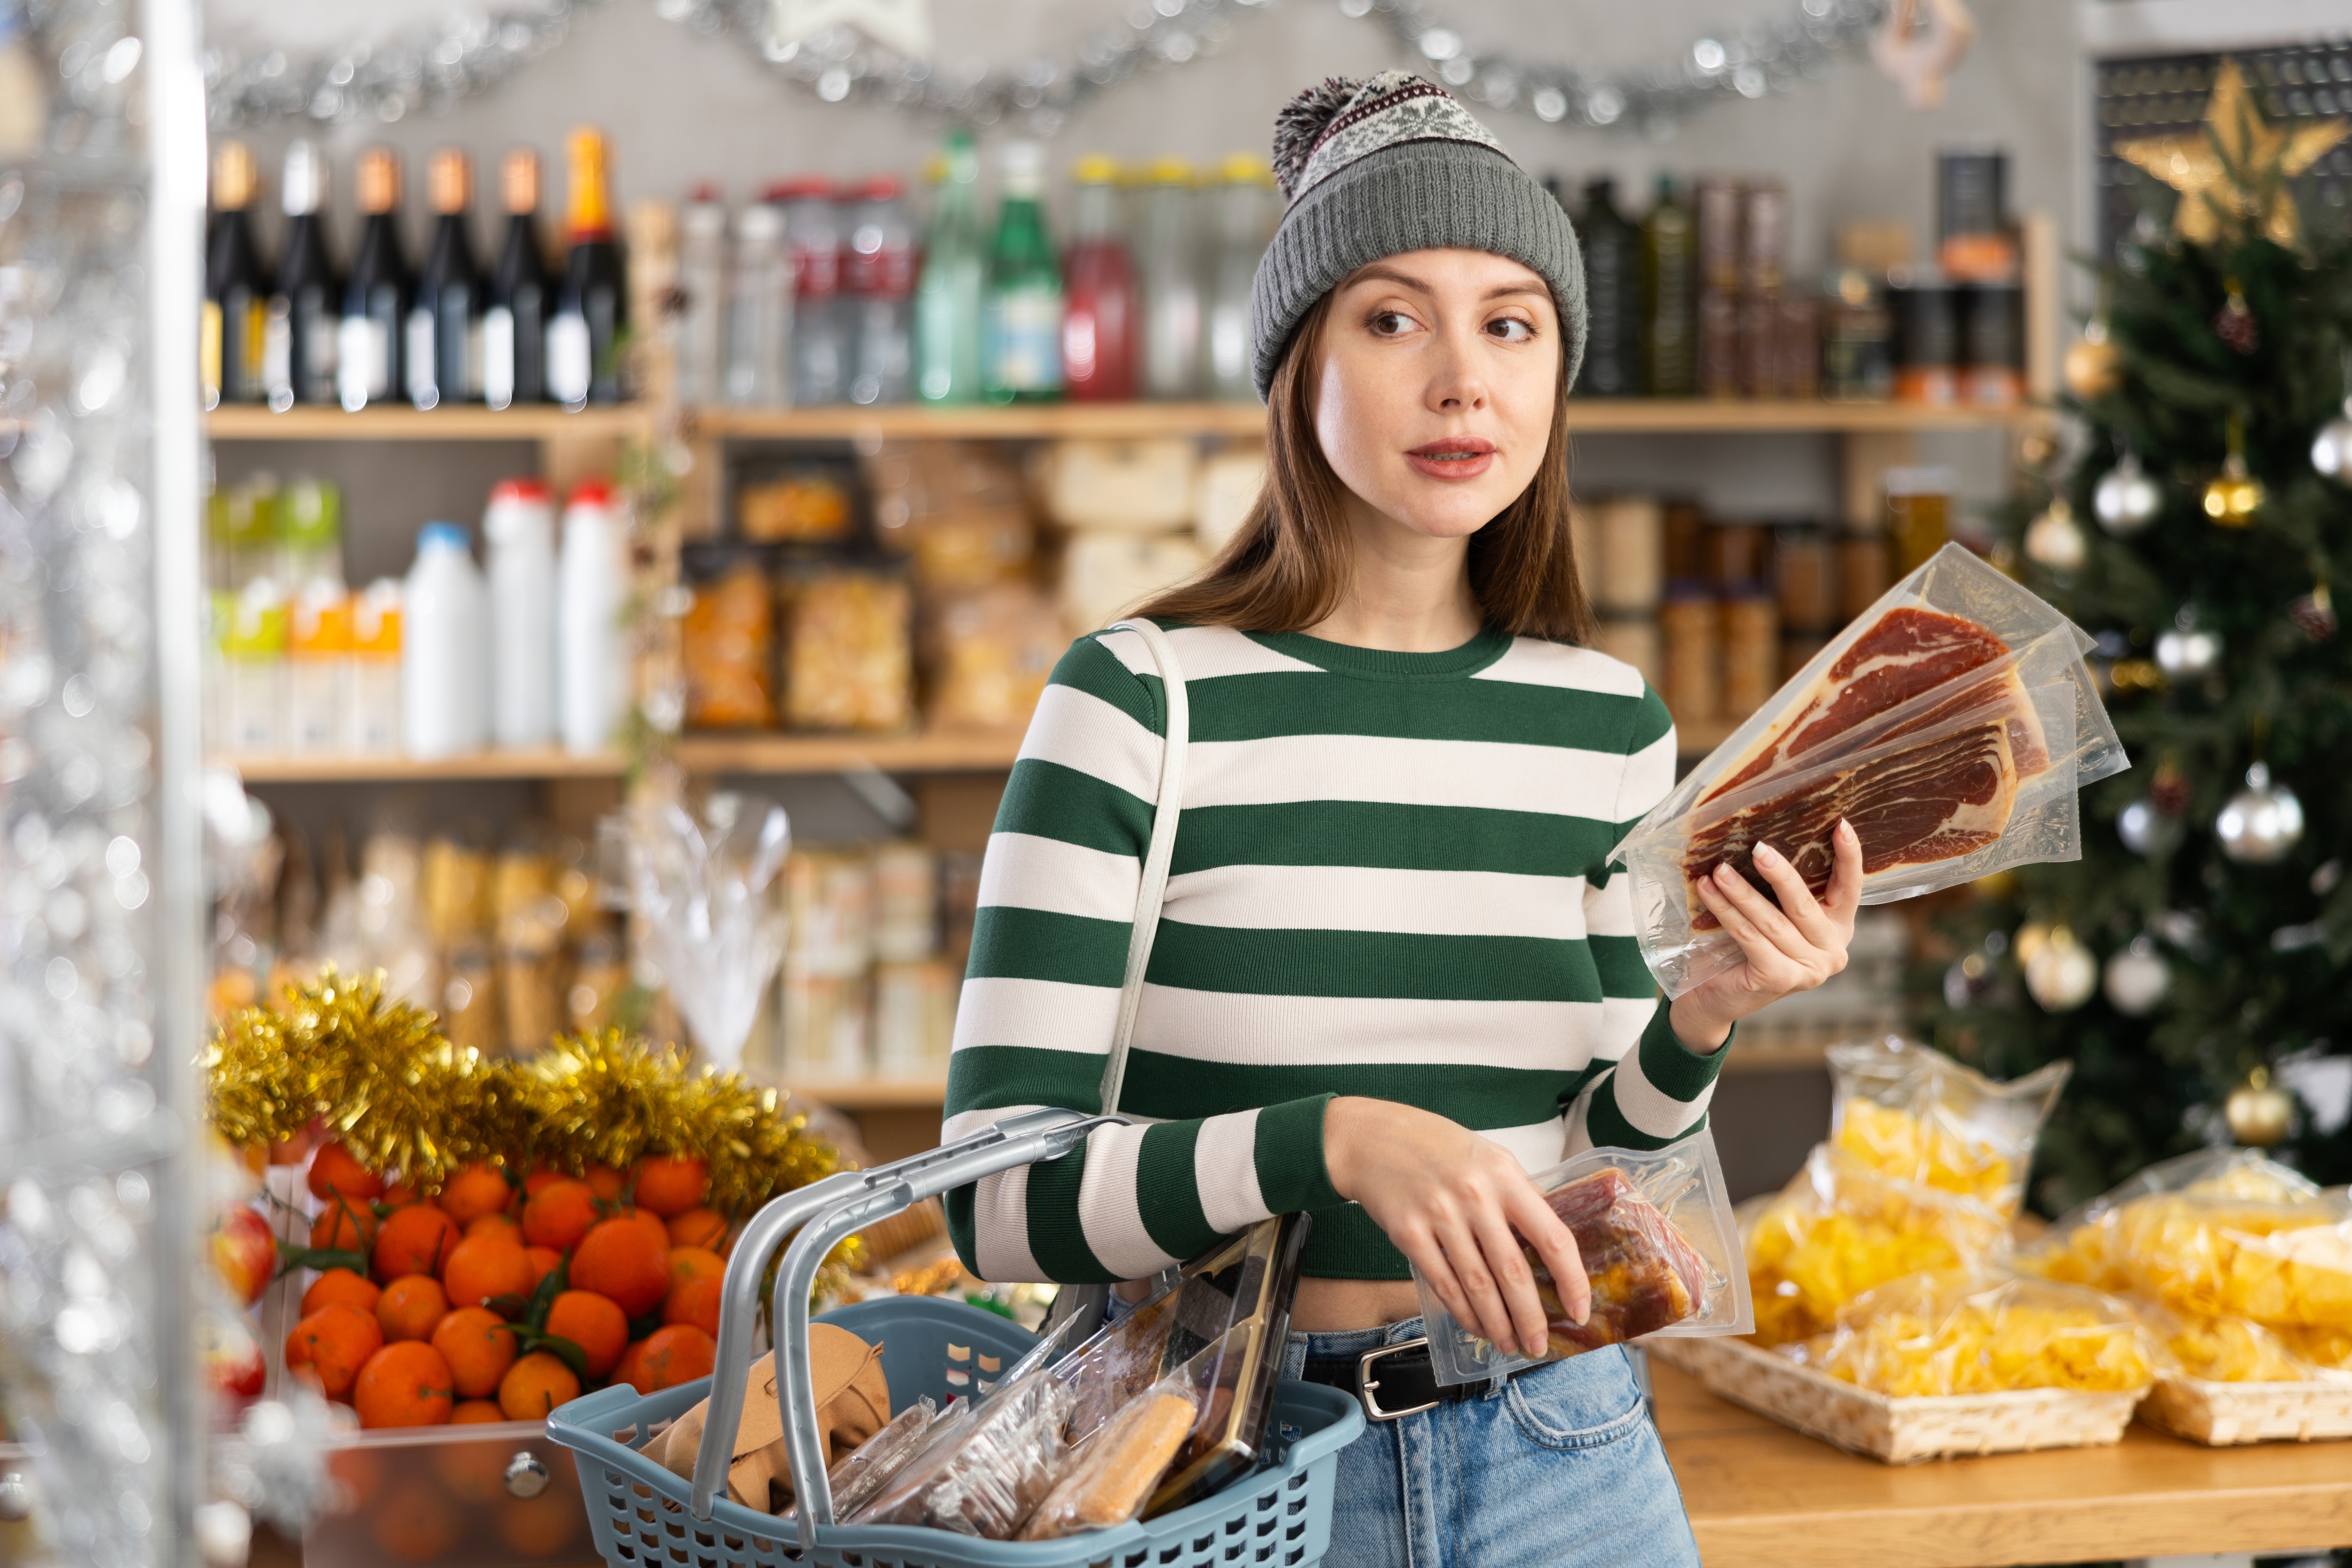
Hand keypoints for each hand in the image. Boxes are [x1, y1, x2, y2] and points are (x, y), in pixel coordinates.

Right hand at [1323, 1097, 1585, 1358]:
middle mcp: (1474, 1196)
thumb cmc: (1437, 1147)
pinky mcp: (1408, 1233)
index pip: (1552, 1236)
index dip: (1571, 1280)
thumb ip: (1520, 1197)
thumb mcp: (1490, 1159)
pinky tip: (1476, 1327)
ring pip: (1477, 1286)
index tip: (1579, 1309)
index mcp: (1505, 1176)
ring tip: (1509, 1344)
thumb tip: (1550, 1246)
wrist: (1373, 1138)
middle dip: (1531, 1318)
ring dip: (1497, 1323)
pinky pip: (1443, 1284)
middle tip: (1539, 1345)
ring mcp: (1439, 1215)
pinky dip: (1462, 1312)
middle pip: (1513, 1272)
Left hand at [1669, 818, 1863, 1051]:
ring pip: (1772, 921)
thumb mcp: (1775, 915)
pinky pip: (1750, 938)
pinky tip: (1708, 892)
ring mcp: (1809, 970)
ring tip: (1719, 869)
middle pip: (1805, 904)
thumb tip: (1764, 840)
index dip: (1849, 857)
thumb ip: (1783, 891)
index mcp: (1839, 928)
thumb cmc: (1746, 947)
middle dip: (1780, 874)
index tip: (1841, 824)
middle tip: (1757, 847)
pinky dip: (1727, 913)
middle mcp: (1833, 951)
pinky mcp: (1779, 979)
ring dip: (1742, 892)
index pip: (1850, 888)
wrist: (1718, 997)